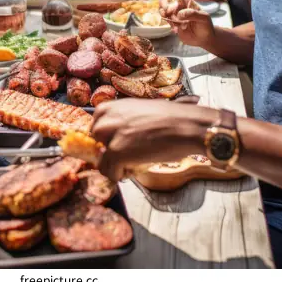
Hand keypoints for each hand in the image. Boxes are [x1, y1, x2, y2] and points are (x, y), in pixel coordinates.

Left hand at [92, 98, 213, 181]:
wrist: (186, 125)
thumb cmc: (173, 118)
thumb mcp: (144, 110)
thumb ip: (128, 119)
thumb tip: (121, 135)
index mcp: (116, 105)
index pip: (96, 121)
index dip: (105, 135)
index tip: (116, 143)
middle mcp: (110, 117)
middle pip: (95, 140)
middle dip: (108, 149)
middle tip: (126, 156)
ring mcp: (111, 135)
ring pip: (100, 158)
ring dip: (113, 165)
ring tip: (130, 165)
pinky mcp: (117, 152)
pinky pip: (109, 171)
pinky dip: (119, 175)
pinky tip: (133, 171)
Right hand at [159, 0, 215, 48]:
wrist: (204, 38)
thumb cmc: (206, 25)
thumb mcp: (203, 18)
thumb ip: (192, 14)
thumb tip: (179, 14)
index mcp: (187, 2)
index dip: (171, 2)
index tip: (171, 11)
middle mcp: (180, 7)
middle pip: (166, 2)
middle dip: (164, 7)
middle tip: (166, 14)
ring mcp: (176, 15)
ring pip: (164, 11)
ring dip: (165, 16)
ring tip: (172, 22)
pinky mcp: (173, 23)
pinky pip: (166, 21)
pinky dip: (169, 24)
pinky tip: (175, 30)